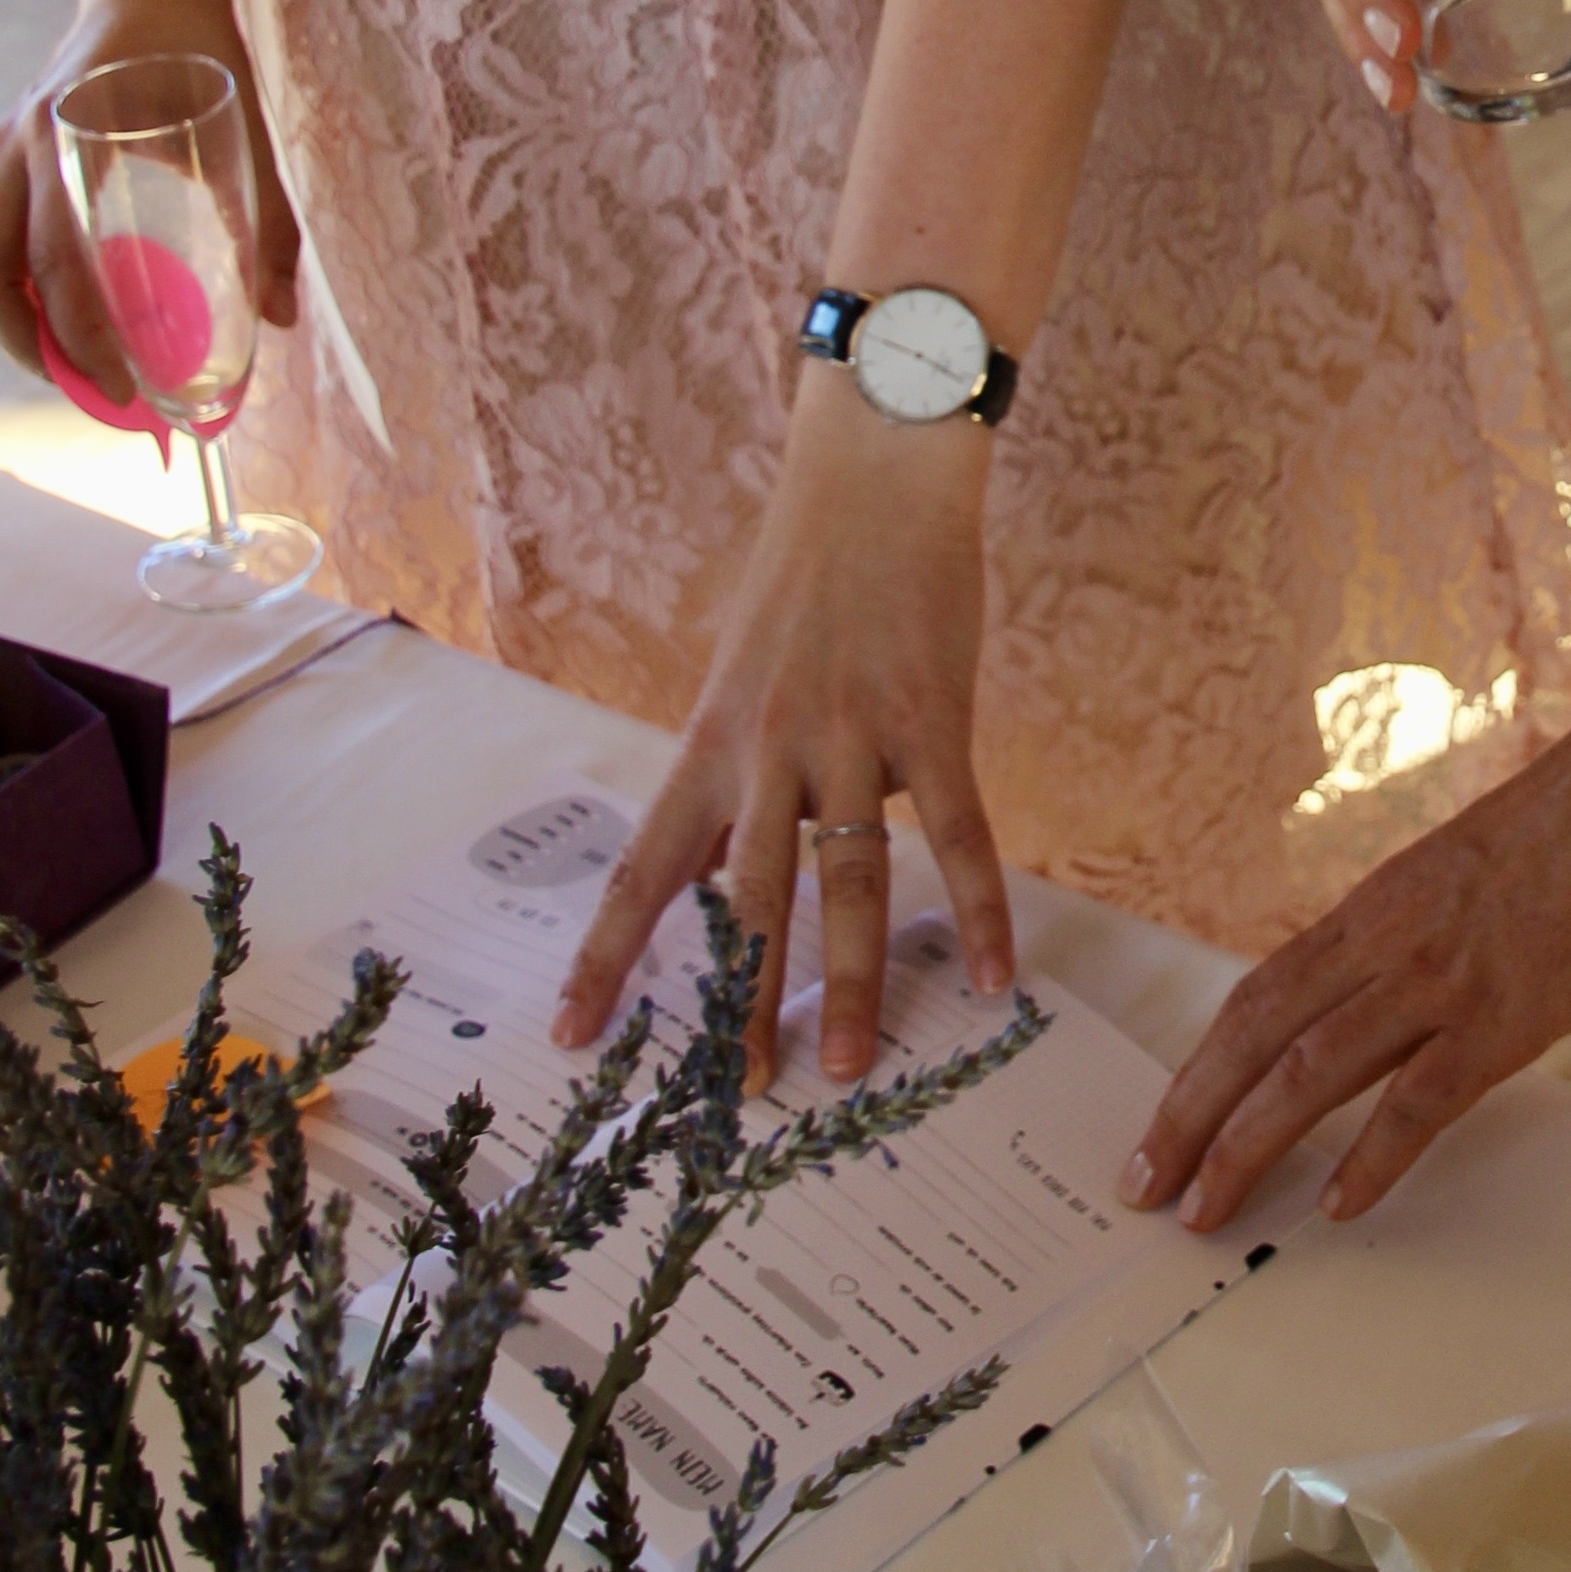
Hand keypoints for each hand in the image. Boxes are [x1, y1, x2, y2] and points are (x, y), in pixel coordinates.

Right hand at [0, 0, 297, 403]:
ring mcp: (4, 153)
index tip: (121, 388)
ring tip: (83, 367)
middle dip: (35, 351)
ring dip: (21, 327)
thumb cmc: (194, 44)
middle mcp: (18, 149)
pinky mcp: (10, 157)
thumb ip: (263, 216)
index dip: (80, 339)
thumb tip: (281, 316)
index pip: (53, 264)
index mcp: (64, 138)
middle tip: (99, 393)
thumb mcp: (240, 122)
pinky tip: (75, 315)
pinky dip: (23, 290)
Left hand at [555, 384, 1010, 1096]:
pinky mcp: (934, 719)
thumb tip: (712, 879)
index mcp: (710, 744)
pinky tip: (997, 976)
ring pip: (846, 883)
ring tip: (851, 1068)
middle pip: (745, 901)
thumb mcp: (738, 679)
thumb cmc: (804, 581)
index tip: (573, 1036)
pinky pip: (961, 835)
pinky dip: (980, 910)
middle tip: (737, 1094)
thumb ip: (731, 780)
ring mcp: (852, 736)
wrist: (874, 477)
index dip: (607, 958)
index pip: (645, 872)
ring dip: (851, 983)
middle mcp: (768, 749)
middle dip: (738, 1004)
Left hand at [1119, 709, 1570, 1229]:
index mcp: (1377, 906)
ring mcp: (1441, 976)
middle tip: (1140, 1186)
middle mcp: (1386, 940)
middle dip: (1186, 1117)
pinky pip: (1420, 1098)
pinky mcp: (1505, 1011)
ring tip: (1203, 1212)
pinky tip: (1339, 1205)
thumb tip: (1410, 986)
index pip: (1259, 995)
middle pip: (1254, 1036)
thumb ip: (1429, 927)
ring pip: (1308, 1071)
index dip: (1200, 1066)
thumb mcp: (1471, 870)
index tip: (1166, 1124)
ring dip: (1245, 1146)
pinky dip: (1372, 1156)